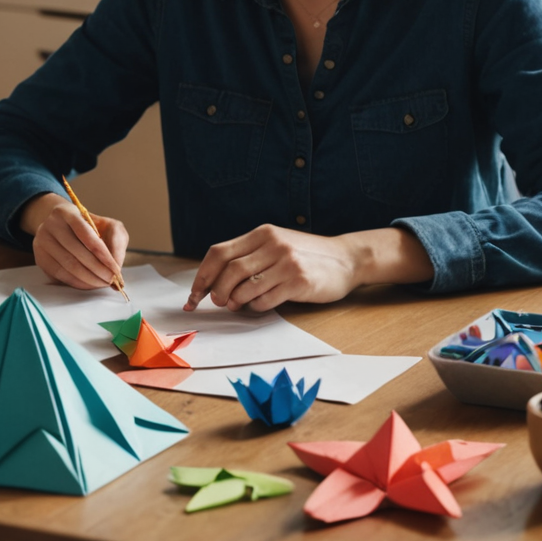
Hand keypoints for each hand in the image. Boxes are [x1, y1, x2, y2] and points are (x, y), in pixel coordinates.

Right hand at [19, 192, 129, 290]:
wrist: (63, 226)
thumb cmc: (90, 227)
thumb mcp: (108, 226)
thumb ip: (116, 241)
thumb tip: (116, 264)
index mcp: (67, 212)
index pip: (86, 234)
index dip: (103, 254)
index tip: (116, 269)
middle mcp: (51, 225)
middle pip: (76, 253)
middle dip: (98, 270)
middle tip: (111, 279)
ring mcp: (42, 242)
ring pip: (68, 266)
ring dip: (89, 279)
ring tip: (103, 283)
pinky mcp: (40, 258)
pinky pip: (60, 275)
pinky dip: (78, 282)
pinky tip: (89, 283)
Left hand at [184, 225, 362, 312]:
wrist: (347, 259)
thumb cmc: (306, 255)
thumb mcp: (277, 244)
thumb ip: (250, 256)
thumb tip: (214, 281)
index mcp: (262, 233)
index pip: (219, 252)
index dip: (202, 275)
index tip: (194, 294)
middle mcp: (273, 244)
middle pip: (229, 270)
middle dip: (216, 291)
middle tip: (217, 302)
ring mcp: (286, 262)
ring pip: (245, 286)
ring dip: (234, 300)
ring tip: (236, 304)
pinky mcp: (299, 281)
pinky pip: (266, 299)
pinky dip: (256, 307)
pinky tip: (259, 305)